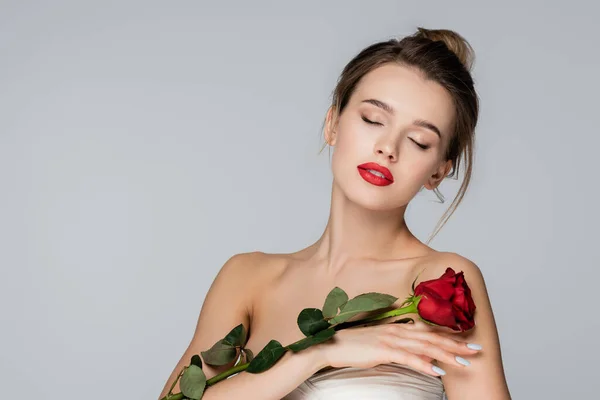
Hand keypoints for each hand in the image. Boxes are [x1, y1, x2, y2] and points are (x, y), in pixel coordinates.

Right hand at [316, 320, 480, 376]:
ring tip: (464, 362)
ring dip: (446, 355)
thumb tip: (416, 351)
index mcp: (398, 326)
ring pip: (425, 347)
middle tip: (476, 351)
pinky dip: (424, 364)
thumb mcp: (380, 341)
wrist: (333, 345)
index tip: (468, 341)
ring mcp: (391, 339)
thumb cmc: (355, 345)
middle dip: (456, 345)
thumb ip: (398, 343)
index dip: (450, 337)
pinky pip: (408, 358)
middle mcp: (397, 330)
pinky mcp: (383, 350)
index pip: (429, 331)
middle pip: (432, 338)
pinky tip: (437, 371)